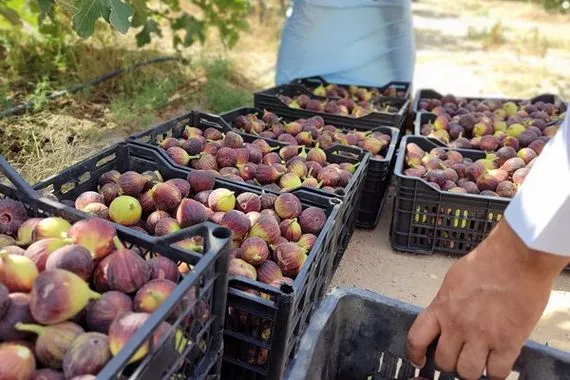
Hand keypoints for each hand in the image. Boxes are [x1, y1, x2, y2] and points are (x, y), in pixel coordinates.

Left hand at [405, 220, 568, 379]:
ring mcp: (481, 336)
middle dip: (450, 362)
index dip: (414, 354)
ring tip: (478, 359)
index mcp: (441, 308)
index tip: (418, 360)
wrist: (516, 257)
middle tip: (459, 355)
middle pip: (443, 362)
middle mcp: (457, 325)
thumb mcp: (454, 280)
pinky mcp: (507, 343)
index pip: (416, 339)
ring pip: (467, 373)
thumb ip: (446, 302)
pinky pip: (496, 373)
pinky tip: (497, 362)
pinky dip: (495, 372)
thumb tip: (445, 314)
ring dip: (471, 369)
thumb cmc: (488, 261)